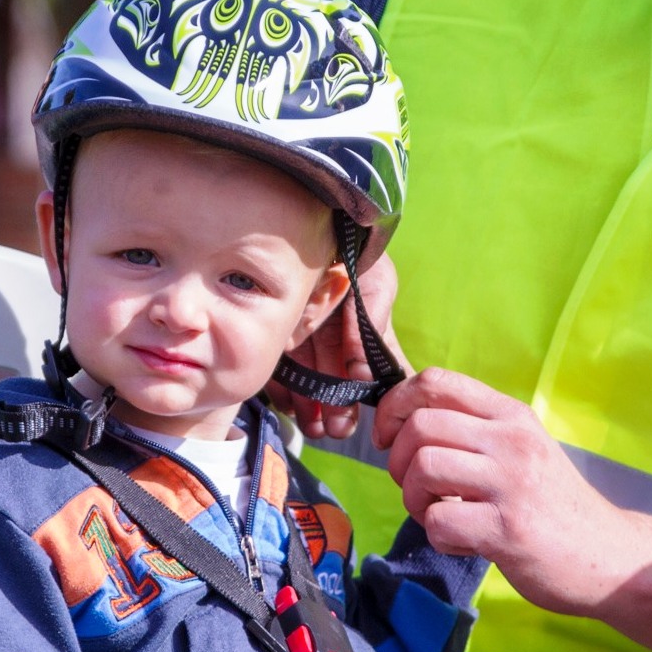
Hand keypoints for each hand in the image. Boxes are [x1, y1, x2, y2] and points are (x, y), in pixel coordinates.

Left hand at [267, 254, 411, 439]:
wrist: (304, 219)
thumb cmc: (352, 251)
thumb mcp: (374, 283)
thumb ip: (372, 323)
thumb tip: (364, 373)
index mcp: (363, 332)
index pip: (369, 373)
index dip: (364, 398)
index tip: (360, 418)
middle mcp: (336, 339)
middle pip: (338, 382)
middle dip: (338, 409)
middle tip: (334, 432)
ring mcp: (307, 338)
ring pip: (309, 381)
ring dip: (311, 407)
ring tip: (311, 428)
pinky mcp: (277, 336)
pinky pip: (279, 367)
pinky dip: (282, 388)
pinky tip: (286, 405)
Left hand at [374, 368, 631, 614]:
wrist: (609, 554)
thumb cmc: (555, 505)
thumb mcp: (523, 448)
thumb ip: (475, 432)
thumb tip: (406, 424)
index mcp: (511, 415)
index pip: (436, 381)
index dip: (395, 404)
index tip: (390, 436)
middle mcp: (511, 440)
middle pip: (419, 425)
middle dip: (398, 461)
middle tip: (416, 487)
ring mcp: (511, 483)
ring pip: (423, 468)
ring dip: (414, 499)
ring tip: (438, 515)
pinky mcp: (507, 529)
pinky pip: (438, 522)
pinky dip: (438, 538)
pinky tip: (463, 542)